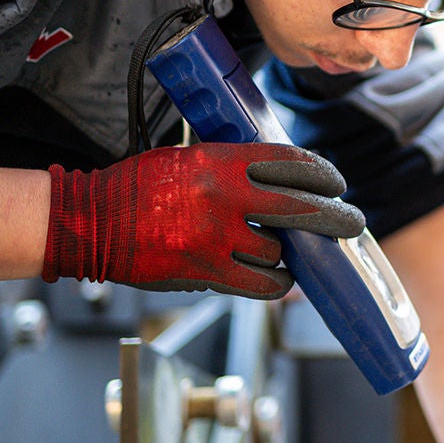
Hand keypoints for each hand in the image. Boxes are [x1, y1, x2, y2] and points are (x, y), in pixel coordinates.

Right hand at [43, 143, 364, 298]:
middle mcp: (222, 197)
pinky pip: (260, 283)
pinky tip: (278, 278)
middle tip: (353, 222)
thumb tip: (286, 183)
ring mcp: (213, 238)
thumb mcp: (189, 159)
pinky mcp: (203, 272)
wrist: (90, 222)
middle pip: (302, 209)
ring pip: (278, 252)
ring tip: (288, 251)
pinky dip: (275, 282)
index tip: (337, 184)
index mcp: (219, 161)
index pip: (290, 163)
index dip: (323, 175)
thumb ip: (234, 168)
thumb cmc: (139, 187)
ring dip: (288, 254)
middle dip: (337, 218)